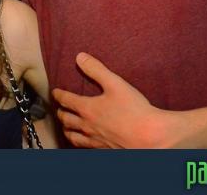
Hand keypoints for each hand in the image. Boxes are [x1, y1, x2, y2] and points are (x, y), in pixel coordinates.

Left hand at [52, 52, 170, 147]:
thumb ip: (96, 69)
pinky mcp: (104, 149)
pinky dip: (80, 143)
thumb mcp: (115, 83)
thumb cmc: (134, 110)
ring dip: (67, 130)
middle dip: (61, 113)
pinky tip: (84, 142)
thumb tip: (80, 57)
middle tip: (60, 109)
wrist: (151, 137)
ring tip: (66, 127)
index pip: (66, 100)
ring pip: (73, 136)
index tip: (55, 92)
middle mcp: (87, 126)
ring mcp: (95, 140)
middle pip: (66, 119)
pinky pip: (85, 147)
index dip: (59, 95)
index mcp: (87, 108)